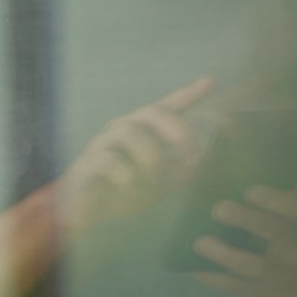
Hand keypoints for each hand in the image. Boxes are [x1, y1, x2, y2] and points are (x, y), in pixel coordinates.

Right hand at [56, 78, 213, 237]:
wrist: (85, 214)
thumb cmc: (124, 193)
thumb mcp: (162, 184)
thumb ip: (182, 171)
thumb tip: (205, 160)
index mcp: (142, 133)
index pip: (166, 108)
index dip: (188, 95)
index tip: (211, 83)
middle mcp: (121, 131)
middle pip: (151, 111)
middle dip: (177, 131)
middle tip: (192, 157)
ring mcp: (101, 145)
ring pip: (130, 132)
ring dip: (151, 157)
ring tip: (154, 177)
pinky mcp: (86, 163)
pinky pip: (109, 160)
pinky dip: (127, 176)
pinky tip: (128, 188)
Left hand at [193, 186, 296, 296]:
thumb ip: (295, 199)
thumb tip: (253, 176)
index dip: (277, 201)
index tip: (250, 191)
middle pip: (278, 235)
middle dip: (248, 221)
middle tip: (219, 209)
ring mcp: (286, 276)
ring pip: (255, 266)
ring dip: (225, 255)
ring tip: (199, 243)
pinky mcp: (269, 293)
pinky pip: (240, 288)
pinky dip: (216, 279)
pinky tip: (195, 269)